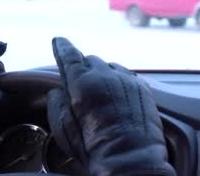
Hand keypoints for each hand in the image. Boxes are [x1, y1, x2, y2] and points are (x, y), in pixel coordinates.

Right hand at [47, 37, 175, 175]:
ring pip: (110, 67)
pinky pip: (127, 76)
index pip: (69, 56)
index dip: (62, 47)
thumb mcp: (64, 131)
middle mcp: (106, 75)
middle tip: (80, 84)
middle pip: (90, 60)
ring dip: (103, 75)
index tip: (58, 41)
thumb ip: (57, 105)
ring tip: (100, 95)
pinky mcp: (142, 87)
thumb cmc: (96, 149)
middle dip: (83, 68)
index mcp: (83, 83)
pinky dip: (119, 81)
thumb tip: (57, 92)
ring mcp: (127, 79)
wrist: (133, 158)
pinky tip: (117, 97)